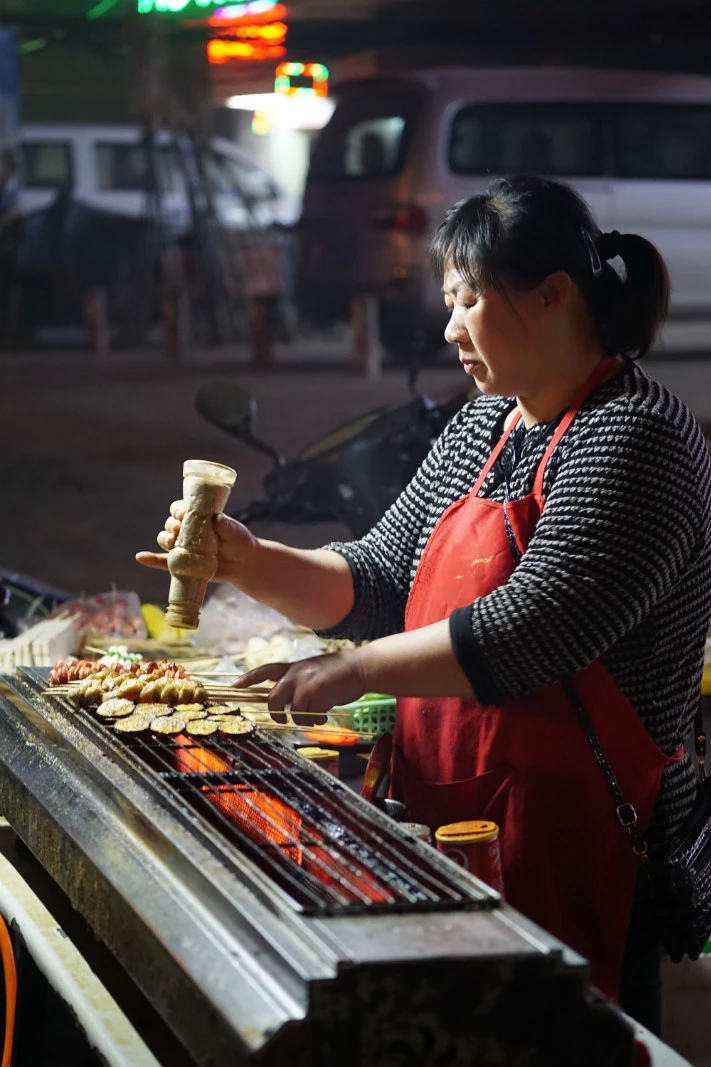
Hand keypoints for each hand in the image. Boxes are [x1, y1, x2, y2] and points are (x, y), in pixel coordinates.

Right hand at [136, 500, 257, 583]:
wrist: (243, 563)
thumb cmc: (239, 541)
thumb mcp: (236, 531)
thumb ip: (227, 525)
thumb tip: (216, 519)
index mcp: (196, 517)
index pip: (179, 510)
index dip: (177, 510)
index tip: (182, 513)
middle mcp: (186, 530)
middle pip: (170, 525)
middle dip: (171, 526)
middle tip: (178, 530)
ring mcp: (183, 547)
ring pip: (165, 540)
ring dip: (164, 540)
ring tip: (172, 543)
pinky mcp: (182, 563)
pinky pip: (163, 562)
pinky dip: (151, 560)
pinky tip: (141, 558)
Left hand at [236, 651, 366, 725]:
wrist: (360, 667)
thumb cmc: (338, 672)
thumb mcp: (313, 670)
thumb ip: (298, 682)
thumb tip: (288, 703)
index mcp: (293, 667)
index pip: (265, 670)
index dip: (248, 678)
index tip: (235, 686)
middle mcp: (297, 674)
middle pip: (273, 699)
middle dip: (277, 714)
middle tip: (283, 719)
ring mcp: (307, 683)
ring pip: (294, 712)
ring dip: (304, 720)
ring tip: (316, 717)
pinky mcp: (320, 693)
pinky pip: (312, 716)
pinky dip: (318, 720)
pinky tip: (325, 716)